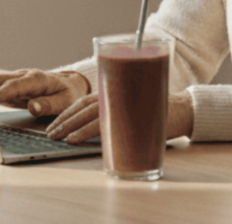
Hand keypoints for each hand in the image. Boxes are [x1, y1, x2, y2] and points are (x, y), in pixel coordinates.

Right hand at [0, 69, 89, 116]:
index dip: (3, 91)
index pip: (17, 84)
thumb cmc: (68, 95)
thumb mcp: (65, 103)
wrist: (70, 86)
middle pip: (1, 79)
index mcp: (38, 79)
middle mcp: (24, 76)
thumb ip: (49, 105)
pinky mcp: (11, 87)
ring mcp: (16, 80)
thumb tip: (33, 107)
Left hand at [46, 91, 194, 144]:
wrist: (182, 110)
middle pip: (83, 108)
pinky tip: (73, 139)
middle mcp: (116, 96)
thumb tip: (89, 126)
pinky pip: (102, 125)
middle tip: (50, 132)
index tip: (55, 123)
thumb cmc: (155, 110)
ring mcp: (122, 106)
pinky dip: (85, 132)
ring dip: (70, 126)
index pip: (85, 101)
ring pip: (88, 115)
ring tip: (57, 136)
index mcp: (115, 93)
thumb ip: (114, 110)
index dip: (68, 112)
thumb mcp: (131, 106)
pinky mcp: (128, 119)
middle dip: (64, 120)